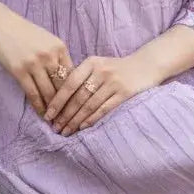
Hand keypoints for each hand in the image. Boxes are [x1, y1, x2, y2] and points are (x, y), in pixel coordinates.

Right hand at [0, 3, 73, 117]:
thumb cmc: (23, 32)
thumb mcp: (47, 40)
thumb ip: (57, 57)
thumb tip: (66, 80)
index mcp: (60, 47)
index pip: (73, 75)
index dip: (75, 93)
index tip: (76, 106)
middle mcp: (50, 56)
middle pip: (63, 86)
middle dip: (66, 105)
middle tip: (68, 118)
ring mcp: (35, 64)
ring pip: (49, 93)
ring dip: (52, 109)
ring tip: (55, 120)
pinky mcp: (19, 71)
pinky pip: (33, 93)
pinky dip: (38, 106)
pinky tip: (41, 114)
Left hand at [44, 51, 161, 134]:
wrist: (145, 65)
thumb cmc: (116, 68)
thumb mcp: (98, 65)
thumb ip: (82, 76)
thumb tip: (58, 99)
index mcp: (91, 62)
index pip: (69, 83)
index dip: (57, 101)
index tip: (48, 115)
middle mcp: (101, 71)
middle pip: (78, 97)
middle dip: (65, 115)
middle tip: (55, 128)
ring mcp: (113, 82)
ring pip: (89, 105)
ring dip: (75, 120)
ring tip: (66, 131)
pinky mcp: (124, 92)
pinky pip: (104, 108)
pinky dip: (91, 119)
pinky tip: (82, 127)